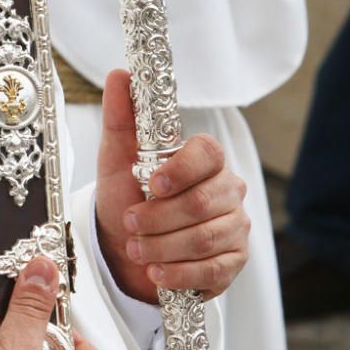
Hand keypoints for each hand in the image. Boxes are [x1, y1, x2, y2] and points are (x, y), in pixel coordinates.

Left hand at [95, 69, 250, 301]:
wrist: (124, 246)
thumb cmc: (127, 195)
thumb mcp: (116, 157)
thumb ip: (121, 117)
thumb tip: (119, 75)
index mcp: (204, 159)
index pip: (208, 154)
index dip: (180, 170)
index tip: (151, 183)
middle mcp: (227, 190)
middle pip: (201, 203)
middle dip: (158, 218)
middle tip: (129, 224)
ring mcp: (234, 226)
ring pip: (205, 238)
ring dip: (163, 247)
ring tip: (137, 250)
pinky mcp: (232, 262)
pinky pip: (213, 270)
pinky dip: (179, 274)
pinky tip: (157, 273)